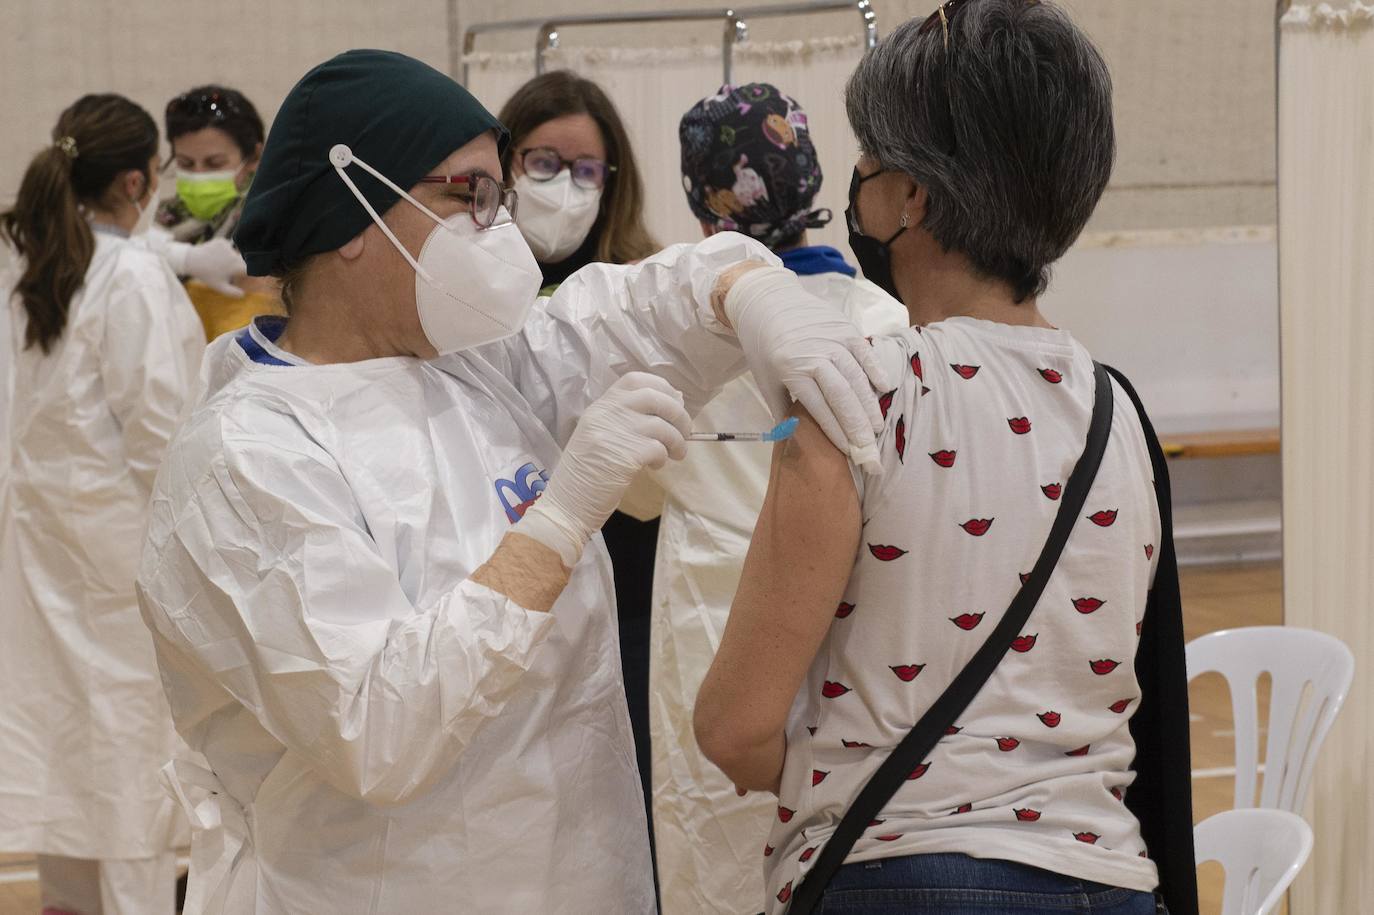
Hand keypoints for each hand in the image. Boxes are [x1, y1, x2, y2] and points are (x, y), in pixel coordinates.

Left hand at [182, 238, 246, 298]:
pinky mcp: (221, 240)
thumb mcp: (220, 287)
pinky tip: (215, 255)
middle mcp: (235, 254)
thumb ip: (233, 293)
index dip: (247, 274)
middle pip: (242, 261)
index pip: (249, 270)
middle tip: (226, 271)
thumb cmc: (206, 275)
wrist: (191, 260)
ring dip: (230, 258)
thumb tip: (243, 294)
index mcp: (237, 266)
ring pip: (234, 254)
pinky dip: (224, 251)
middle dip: (237, 267)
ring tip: (219, 263)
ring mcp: (228, 246)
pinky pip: (227, 246)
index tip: (241, 277)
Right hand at [516, 373, 689, 565]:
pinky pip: (658, 448)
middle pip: (654, 397)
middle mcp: (606, 414)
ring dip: (677, 440)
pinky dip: (664, 457)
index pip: (635, 380)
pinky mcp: (625, 456)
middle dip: (678, 413)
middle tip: (685, 431)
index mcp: (599, 406)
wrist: (567, 505)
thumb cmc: (586, 474)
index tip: (674, 402)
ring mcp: (614, 433)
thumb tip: (672, 403)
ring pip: (662, 425)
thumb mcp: (600, 436)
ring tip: (676, 454)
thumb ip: (627, 419)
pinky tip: (655, 466)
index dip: (661, 387)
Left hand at [722, 266, 889, 472]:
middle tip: (870, 447)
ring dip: (869, 404)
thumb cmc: (763, 346)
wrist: (767, 301)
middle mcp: (815, 354)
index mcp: (791, 370)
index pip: (819, 408)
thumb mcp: (765, 379)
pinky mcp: (845, 327)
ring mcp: (832, 339)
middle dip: (857, 425)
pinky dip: (876, 370)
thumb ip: (781, 410)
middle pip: (842, 396)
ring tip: (877, 427)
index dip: (835, 431)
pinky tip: (885, 389)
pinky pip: (865, 352)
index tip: (848, 451)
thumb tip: (795, 440)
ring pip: (856, 377)